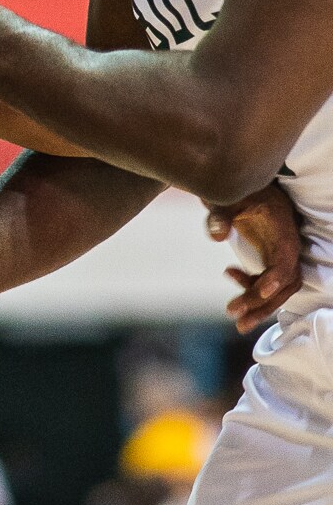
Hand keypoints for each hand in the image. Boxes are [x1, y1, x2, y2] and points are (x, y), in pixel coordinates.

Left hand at [209, 181, 303, 331]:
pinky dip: (251, 285)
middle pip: (285, 283)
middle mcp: (286, 243)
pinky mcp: (271, 254)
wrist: (238, 181)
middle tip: (238, 322)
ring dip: (260, 305)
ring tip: (235, 318)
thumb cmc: (234, 190)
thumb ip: (220, 215)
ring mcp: (280, 251)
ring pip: (279, 286)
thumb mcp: (225, 199)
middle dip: (263, 304)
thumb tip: (217, 234)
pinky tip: (228, 273)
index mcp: (281, 230)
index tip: (258, 294)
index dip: (274, 280)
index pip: (285, 263)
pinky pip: (268, 279)